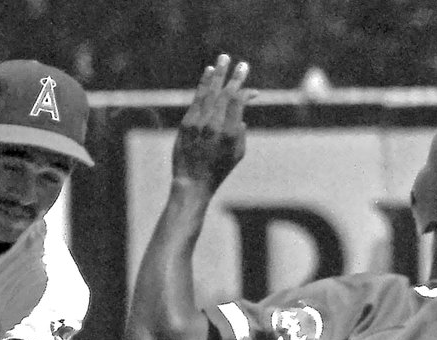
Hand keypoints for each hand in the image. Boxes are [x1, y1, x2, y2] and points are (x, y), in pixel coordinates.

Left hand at [172, 54, 254, 191]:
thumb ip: (242, 130)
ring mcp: (198, 123)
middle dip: (233, 76)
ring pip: (209, 92)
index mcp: (230, 133)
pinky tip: (208, 73)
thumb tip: (241, 110)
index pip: (238, 101)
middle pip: (225, 93)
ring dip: (217, 74)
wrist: (193, 182)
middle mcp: (214, 125)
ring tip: (222, 58)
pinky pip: (196, 99)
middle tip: (241, 63)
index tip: (250, 83)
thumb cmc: (219, 169)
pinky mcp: (186, 124)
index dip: (244, 89)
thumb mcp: (238, 153)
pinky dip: (203, 84)